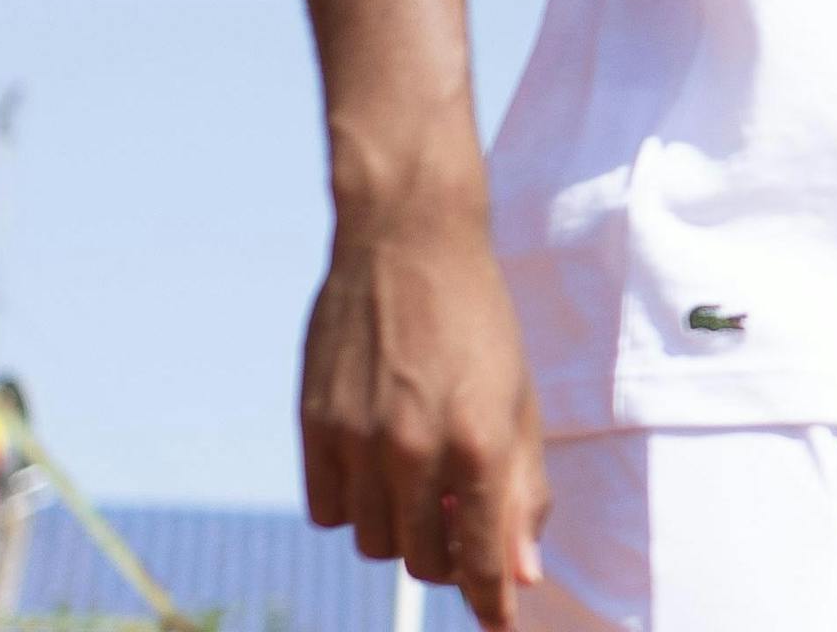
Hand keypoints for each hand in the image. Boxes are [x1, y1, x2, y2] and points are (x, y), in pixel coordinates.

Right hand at [300, 216, 549, 626]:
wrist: (408, 243)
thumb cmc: (479, 322)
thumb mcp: (520, 399)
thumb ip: (523, 488)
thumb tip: (523, 572)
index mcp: (478, 440)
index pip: (484, 555)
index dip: (493, 599)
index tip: (501, 621)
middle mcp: (414, 448)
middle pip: (424, 558)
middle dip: (449, 557)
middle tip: (462, 524)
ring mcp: (357, 440)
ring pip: (373, 542)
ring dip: (401, 531)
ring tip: (423, 483)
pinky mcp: (313, 428)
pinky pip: (328, 511)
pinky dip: (354, 508)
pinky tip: (377, 470)